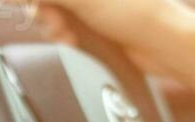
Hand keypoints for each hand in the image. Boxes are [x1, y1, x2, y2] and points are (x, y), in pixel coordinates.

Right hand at [11, 0, 194, 73]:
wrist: (161, 43)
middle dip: (46, 11)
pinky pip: (67, 28)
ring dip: (54, 27)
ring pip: (56, 12)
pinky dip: (64, 38)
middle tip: (55, 24)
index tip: (32, 7)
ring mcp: (93, 3)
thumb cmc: (135, 12)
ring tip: (67, 37)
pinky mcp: (94, 22)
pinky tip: (72, 44)